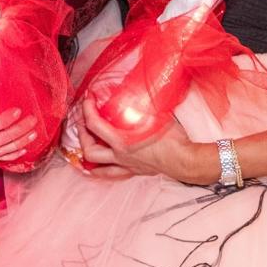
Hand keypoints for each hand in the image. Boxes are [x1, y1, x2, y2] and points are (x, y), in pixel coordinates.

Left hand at [79, 95, 199, 181]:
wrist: (185, 159)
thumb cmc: (173, 139)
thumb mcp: (155, 115)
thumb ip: (140, 106)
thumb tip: (132, 92)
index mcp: (122, 142)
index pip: (94, 125)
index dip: (87, 110)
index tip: (87, 100)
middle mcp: (120, 156)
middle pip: (89, 150)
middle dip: (81, 135)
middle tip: (83, 122)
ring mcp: (126, 166)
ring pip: (98, 168)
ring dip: (89, 155)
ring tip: (87, 144)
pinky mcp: (134, 171)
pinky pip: (113, 174)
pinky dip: (103, 169)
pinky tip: (102, 164)